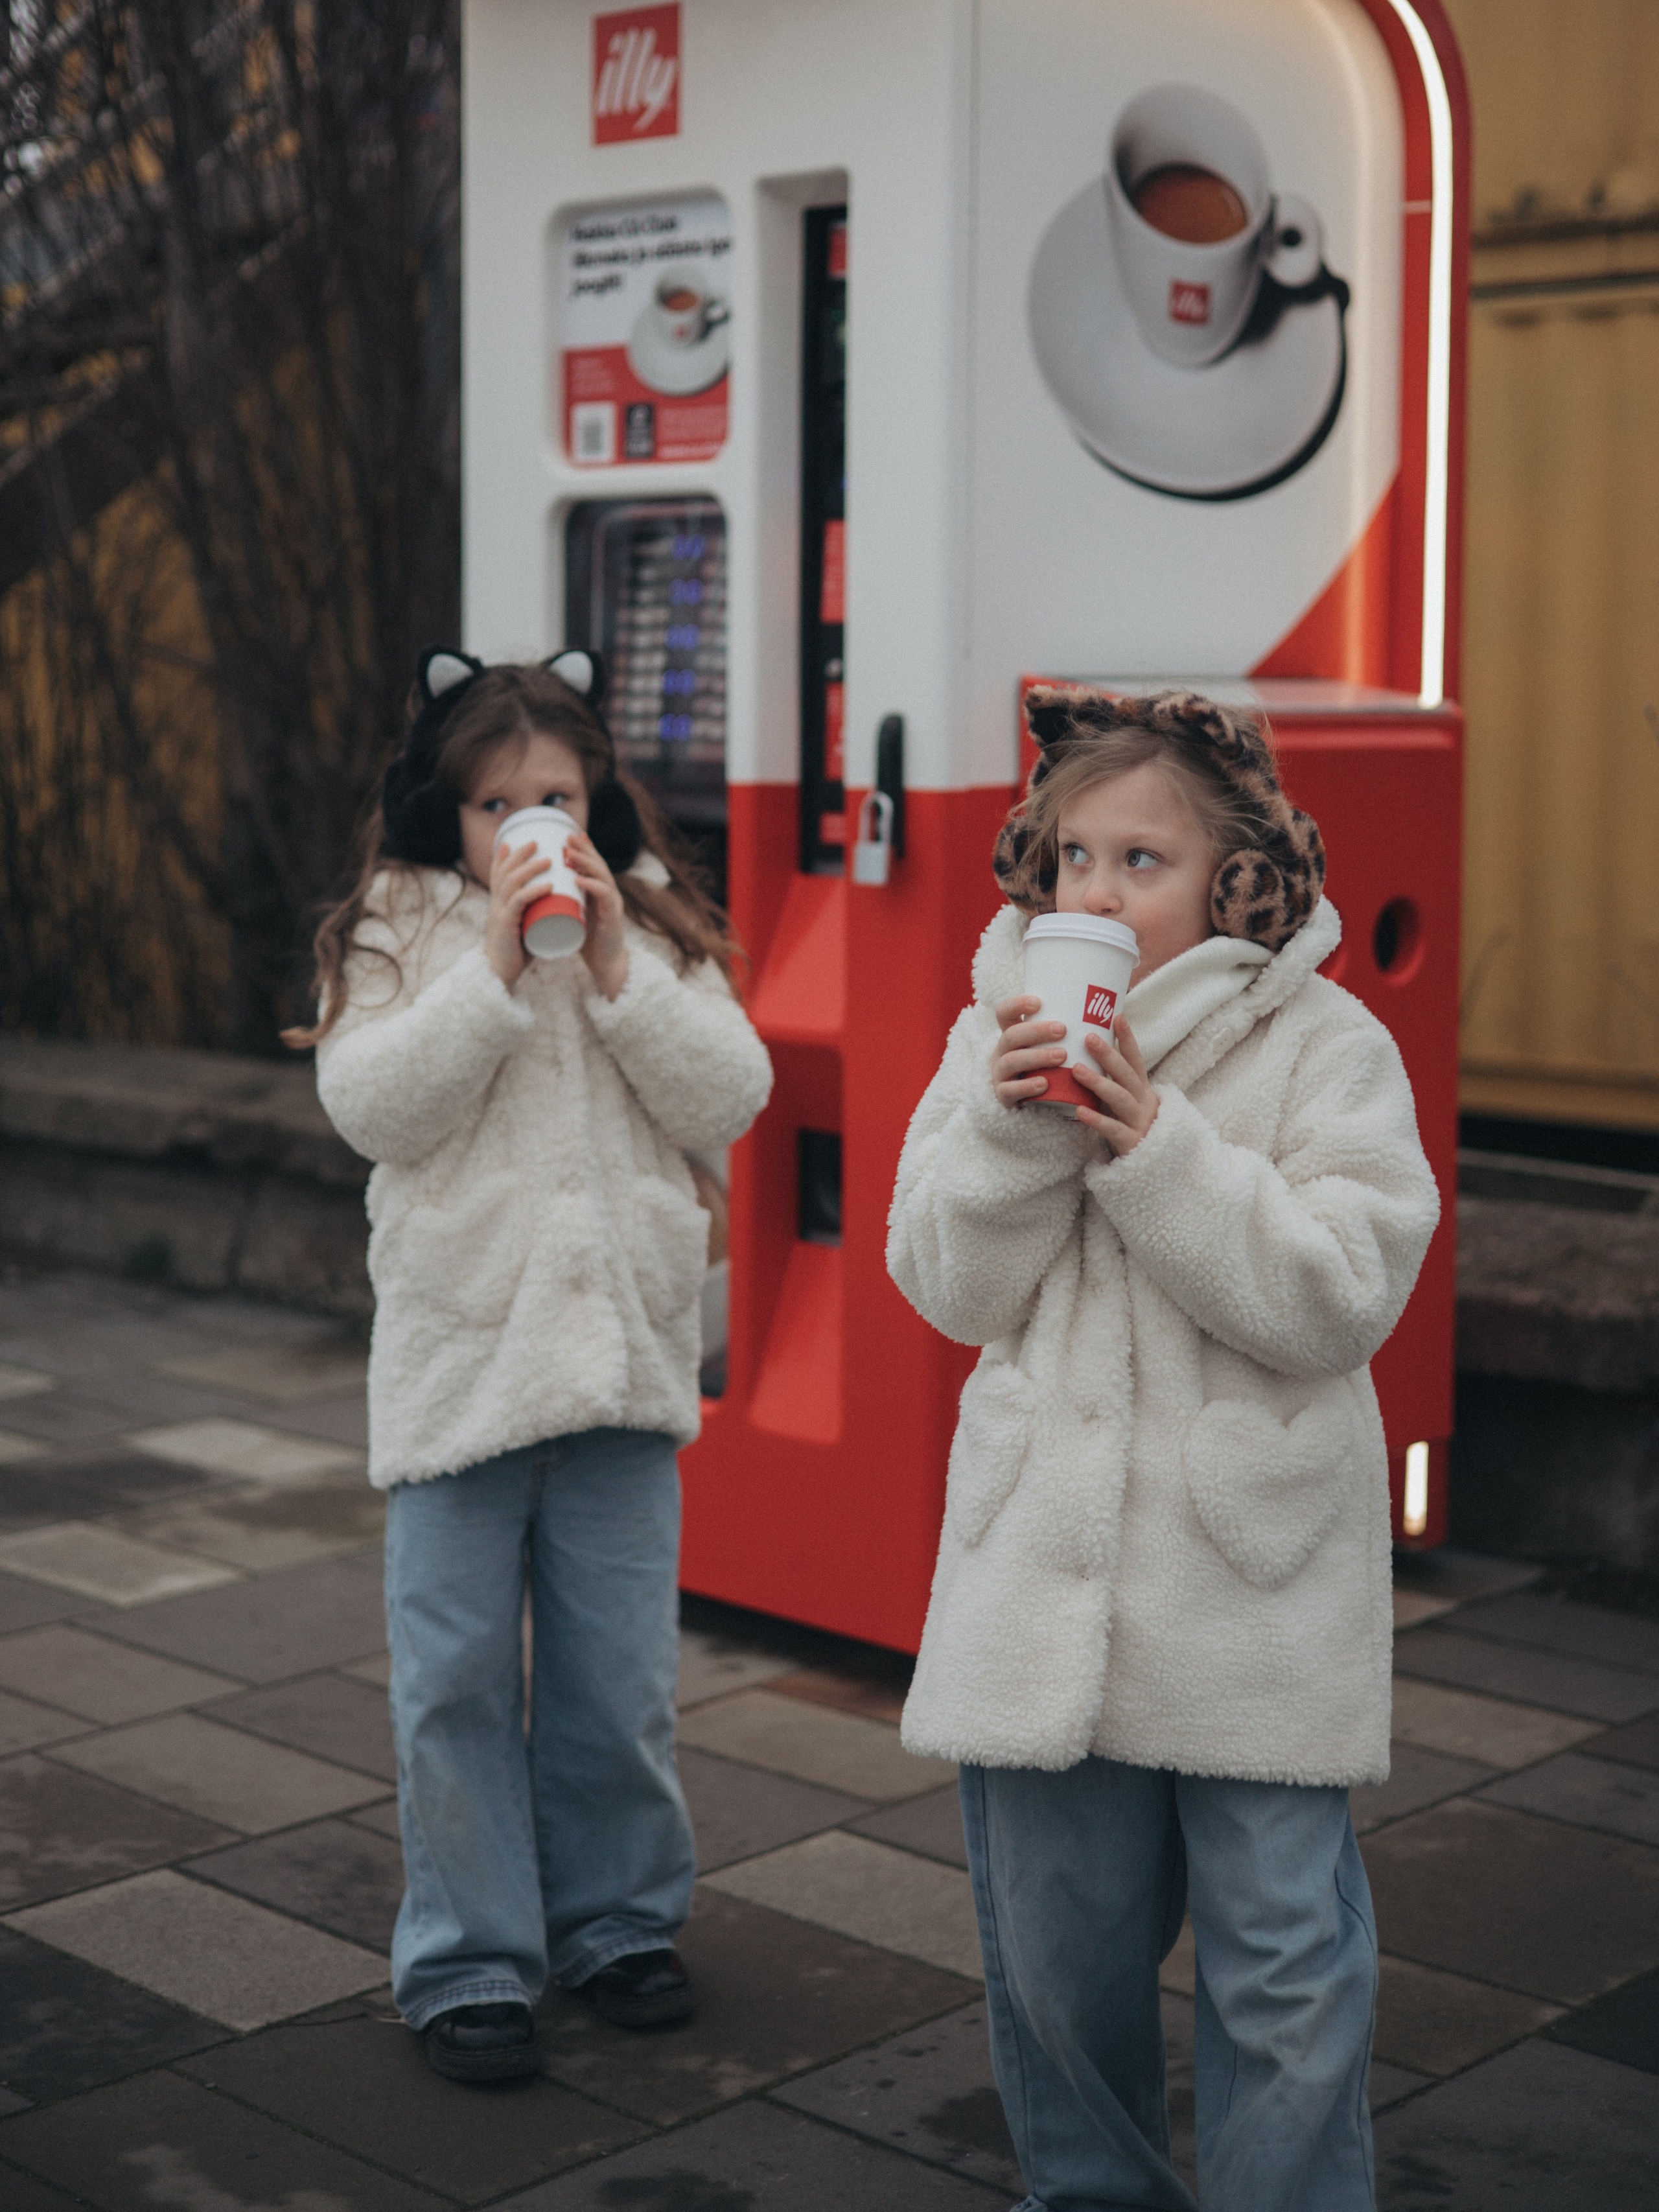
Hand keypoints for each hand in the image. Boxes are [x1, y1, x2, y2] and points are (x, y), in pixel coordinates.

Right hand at [485, 837, 551, 989]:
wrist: (499, 976)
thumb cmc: (514, 953)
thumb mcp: (521, 927)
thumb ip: (531, 914)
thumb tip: (551, 903)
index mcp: (498, 904)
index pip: (497, 874)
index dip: (502, 857)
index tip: (512, 840)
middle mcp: (495, 905)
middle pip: (504, 872)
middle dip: (519, 854)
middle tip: (536, 841)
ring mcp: (499, 914)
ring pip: (511, 883)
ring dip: (530, 868)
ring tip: (549, 859)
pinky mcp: (506, 926)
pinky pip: (519, 903)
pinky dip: (534, 891)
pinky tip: (548, 885)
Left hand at [565, 828, 628, 1000]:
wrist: (605, 965)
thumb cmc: (587, 941)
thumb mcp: (574, 915)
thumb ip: (564, 902)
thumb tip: (541, 890)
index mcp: (599, 892)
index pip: (592, 865)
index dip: (582, 849)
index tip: (567, 836)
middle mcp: (608, 894)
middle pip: (599, 864)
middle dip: (583, 849)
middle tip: (567, 837)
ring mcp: (613, 904)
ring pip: (602, 875)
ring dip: (585, 862)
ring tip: (569, 854)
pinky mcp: (613, 917)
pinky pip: (604, 896)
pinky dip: (591, 885)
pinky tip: (578, 879)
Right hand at [990, 995, 1069, 1108]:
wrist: (1037, 1103)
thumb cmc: (1050, 1067)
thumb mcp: (1052, 1046)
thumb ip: (1069, 1030)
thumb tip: (1110, 1009)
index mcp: (1013, 1035)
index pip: (1004, 1013)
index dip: (1017, 1005)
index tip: (1039, 1002)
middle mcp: (1003, 1052)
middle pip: (1011, 1035)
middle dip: (1036, 1031)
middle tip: (1062, 1029)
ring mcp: (1000, 1074)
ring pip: (1011, 1061)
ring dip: (1037, 1056)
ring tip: (1061, 1056)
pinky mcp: (1004, 1095)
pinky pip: (1010, 1090)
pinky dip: (1027, 1086)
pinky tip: (1045, 1084)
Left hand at [1072, 1017, 1157, 1155]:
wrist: (1150, 1164)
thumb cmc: (1128, 1125)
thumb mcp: (1125, 1100)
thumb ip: (1111, 1082)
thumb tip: (1082, 1054)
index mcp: (1141, 1088)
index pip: (1135, 1059)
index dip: (1128, 1038)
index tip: (1117, 1016)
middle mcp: (1143, 1101)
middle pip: (1126, 1074)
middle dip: (1109, 1055)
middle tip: (1088, 1037)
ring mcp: (1138, 1121)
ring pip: (1120, 1098)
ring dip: (1098, 1082)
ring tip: (1076, 1070)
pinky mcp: (1131, 1142)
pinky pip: (1113, 1129)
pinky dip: (1096, 1119)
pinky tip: (1078, 1111)